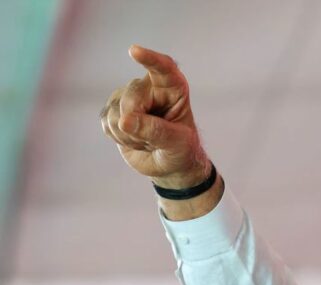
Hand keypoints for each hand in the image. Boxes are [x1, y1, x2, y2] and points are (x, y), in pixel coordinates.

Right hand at [100, 45, 208, 188]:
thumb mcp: (177, 143)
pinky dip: (119, 138)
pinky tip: (134, 140)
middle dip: (137, 121)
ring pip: (115, 111)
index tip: (134, 51)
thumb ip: (155, 131)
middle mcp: (150, 88)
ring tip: (148, 141)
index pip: (164, 68)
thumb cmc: (181, 150)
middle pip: (132, 96)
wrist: (169, 164)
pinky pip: (106, 122)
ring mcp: (129, 98)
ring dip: (129, 135)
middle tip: (154, 141)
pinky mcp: (113, 111)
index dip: (150, 59)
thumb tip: (124, 120)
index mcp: (173, 88)